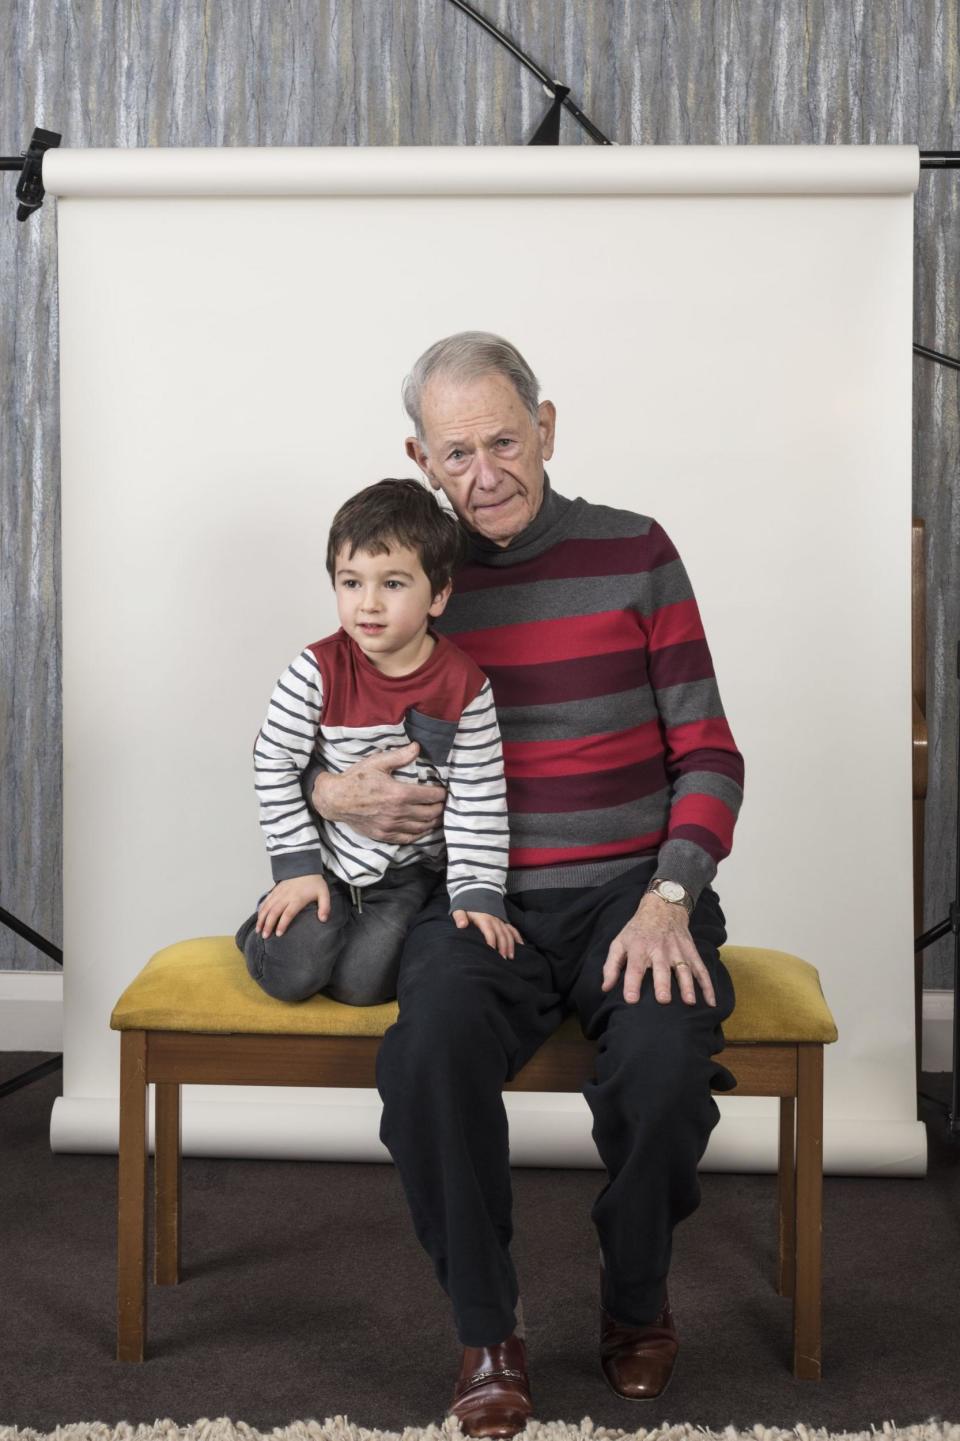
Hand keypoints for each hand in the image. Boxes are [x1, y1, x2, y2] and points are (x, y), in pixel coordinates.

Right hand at [256, 874, 329, 938]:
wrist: (305, 867)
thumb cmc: (315, 883)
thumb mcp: (324, 893)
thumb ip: (325, 907)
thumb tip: (323, 919)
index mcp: (298, 898)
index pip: (288, 913)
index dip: (282, 924)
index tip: (278, 934)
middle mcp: (286, 896)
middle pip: (274, 911)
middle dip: (268, 924)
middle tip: (264, 936)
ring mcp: (279, 893)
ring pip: (267, 906)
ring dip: (261, 918)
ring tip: (258, 930)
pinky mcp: (275, 890)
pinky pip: (266, 900)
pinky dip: (261, 909)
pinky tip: (258, 918)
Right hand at [311, 742, 445, 843]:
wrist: (335, 800)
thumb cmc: (356, 779)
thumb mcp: (377, 763)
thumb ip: (400, 756)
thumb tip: (417, 747)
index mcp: (399, 793)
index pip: (431, 796)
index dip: (441, 794)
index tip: (443, 791)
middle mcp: (398, 812)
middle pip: (430, 813)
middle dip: (440, 807)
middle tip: (442, 802)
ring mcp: (391, 826)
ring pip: (422, 827)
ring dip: (433, 821)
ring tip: (437, 815)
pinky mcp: (384, 835)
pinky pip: (409, 838)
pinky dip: (420, 834)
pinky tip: (424, 828)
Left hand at [452, 909, 524, 959]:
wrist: (475, 891)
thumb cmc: (466, 904)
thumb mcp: (459, 909)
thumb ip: (460, 917)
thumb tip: (462, 925)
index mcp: (484, 918)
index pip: (489, 932)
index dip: (491, 942)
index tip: (491, 954)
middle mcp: (494, 920)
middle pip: (501, 935)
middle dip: (503, 948)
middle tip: (502, 960)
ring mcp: (500, 920)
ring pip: (508, 933)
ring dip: (510, 945)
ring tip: (510, 957)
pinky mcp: (502, 920)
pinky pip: (512, 928)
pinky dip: (517, 936)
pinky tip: (521, 945)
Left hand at [601, 893, 715, 1006]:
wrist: (663, 907)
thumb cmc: (637, 930)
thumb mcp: (619, 943)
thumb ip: (611, 966)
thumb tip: (605, 988)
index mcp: (639, 948)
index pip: (634, 967)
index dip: (631, 983)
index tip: (631, 999)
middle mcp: (659, 949)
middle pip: (661, 968)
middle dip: (662, 983)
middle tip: (664, 1000)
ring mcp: (677, 951)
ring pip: (683, 969)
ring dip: (687, 985)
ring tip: (689, 1002)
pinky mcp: (691, 952)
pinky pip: (701, 969)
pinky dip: (707, 985)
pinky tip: (710, 1001)